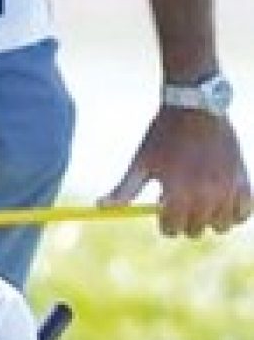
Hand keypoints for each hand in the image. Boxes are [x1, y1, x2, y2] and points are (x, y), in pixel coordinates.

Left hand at [99, 106, 250, 236]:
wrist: (194, 108)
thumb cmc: (163, 135)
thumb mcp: (140, 162)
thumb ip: (124, 189)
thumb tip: (100, 206)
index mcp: (177, 195)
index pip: (172, 229)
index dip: (164, 222)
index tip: (162, 207)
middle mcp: (205, 197)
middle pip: (195, 231)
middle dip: (184, 221)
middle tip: (179, 202)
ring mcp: (228, 191)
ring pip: (221, 226)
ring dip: (209, 218)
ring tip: (199, 200)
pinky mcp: (244, 182)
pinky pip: (244, 214)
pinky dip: (234, 212)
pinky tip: (221, 199)